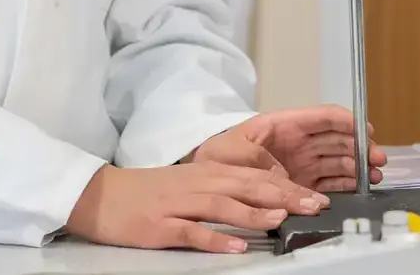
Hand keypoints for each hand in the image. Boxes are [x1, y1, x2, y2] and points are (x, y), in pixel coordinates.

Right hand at [64, 162, 326, 253]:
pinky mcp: (161, 226)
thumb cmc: (150, 192)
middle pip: (248, 187)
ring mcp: (180, 204)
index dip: (289, 187)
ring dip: (254, 213)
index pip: (257, 177)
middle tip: (313, 205)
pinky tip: (236, 245)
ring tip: (281, 220)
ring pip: (224, 205)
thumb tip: (265, 201)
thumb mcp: (192, 183)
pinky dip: (216, 238)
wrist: (102, 195)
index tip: (316, 197)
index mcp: (210, 174)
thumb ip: (226, 189)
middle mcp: (199, 184)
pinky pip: (193, 232)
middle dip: (284, 197)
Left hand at [190, 106, 386, 191]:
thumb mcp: (236, 153)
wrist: (203, 179)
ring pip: (339, 159)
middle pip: (338, 138)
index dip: (347, 120)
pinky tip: (359, 187)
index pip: (323, 116)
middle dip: (361, 145)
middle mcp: (299, 141)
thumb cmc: (217, 156)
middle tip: (378, 159)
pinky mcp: (301, 182)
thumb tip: (291, 183)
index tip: (366, 129)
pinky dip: (346, 183)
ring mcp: (302, 162)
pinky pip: (330, 181)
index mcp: (285, 124)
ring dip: (358, 165)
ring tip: (374, 176)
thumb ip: (264, 166)